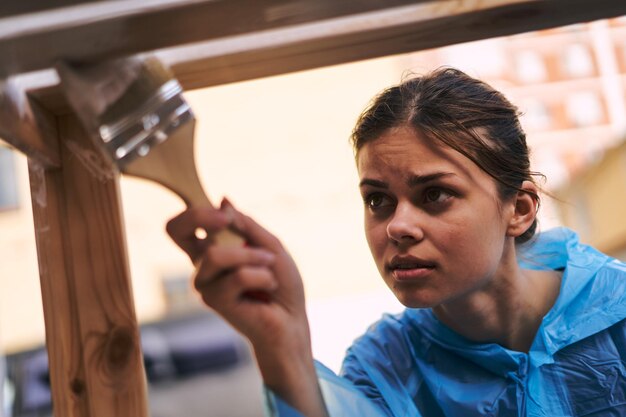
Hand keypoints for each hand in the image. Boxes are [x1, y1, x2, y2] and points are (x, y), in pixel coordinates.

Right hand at [166, 199, 327, 416]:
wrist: (291, 321)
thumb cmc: (282, 285)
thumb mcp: (270, 245)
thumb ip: (246, 225)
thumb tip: (223, 200)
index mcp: (212, 249)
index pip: (183, 225)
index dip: (195, 210)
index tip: (224, 214)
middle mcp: (202, 265)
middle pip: (175, 229)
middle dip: (200, 216)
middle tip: (226, 221)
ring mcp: (205, 283)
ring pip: (215, 254)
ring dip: (252, 257)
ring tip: (269, 268)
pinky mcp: (214, 301)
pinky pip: (237, 276)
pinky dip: (261, 276)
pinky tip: (268, 287)